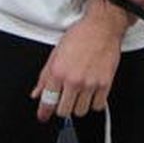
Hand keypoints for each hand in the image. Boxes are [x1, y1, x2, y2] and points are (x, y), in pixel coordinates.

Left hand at [32, 0, 124, 121]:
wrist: (103, 26)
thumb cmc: (81, 35)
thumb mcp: (55, 53)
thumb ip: (45, 76)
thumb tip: (37, 92)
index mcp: (58, 72)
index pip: (47, 101)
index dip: (44, 112)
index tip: (44, 115)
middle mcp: (74, 80)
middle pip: (64, 111)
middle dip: (62, 108)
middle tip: (64, 100)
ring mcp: (90, 83)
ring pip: (81, 111)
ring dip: (78, 106)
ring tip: (79, 96)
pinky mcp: (105, 83)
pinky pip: (98, 105)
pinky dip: (94, 103)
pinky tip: (92, 95)